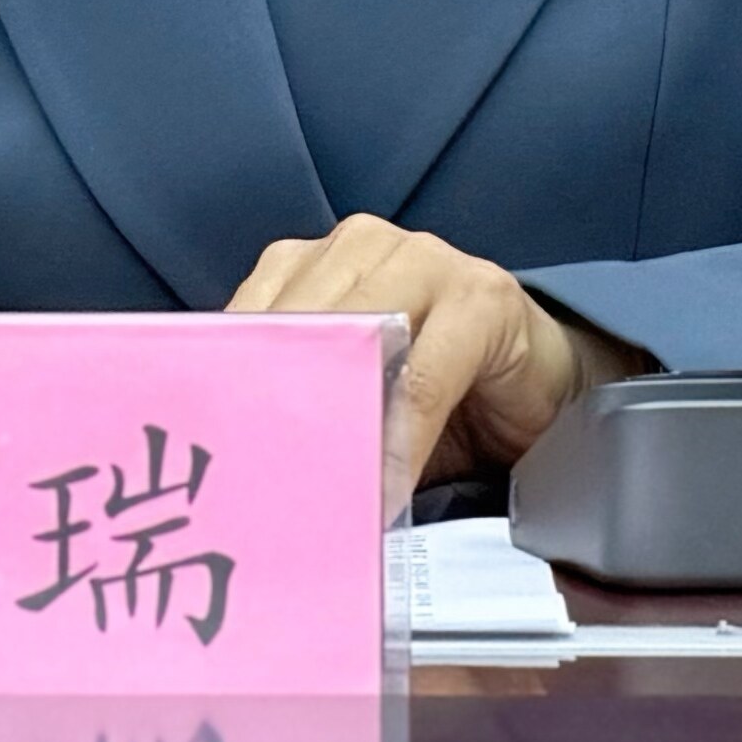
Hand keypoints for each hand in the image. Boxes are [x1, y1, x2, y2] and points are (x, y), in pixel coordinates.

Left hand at [225, 215, 642, 513]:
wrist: (539, 384)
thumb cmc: (437, 395)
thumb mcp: (354, 396)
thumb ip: (300, 405)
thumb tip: (230, 465)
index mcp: (315, 262)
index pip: (249, 315)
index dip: (226, 383)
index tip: (202, 450)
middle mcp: (363, 246)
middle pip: (298, 325)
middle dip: (276, 407)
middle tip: (252, 486)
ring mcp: (425, 259)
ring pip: (355, 338)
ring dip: (334, 425)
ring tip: (312, 496)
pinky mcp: (480, 294)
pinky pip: (422, 377)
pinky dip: (399, 439)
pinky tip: (383, 490)